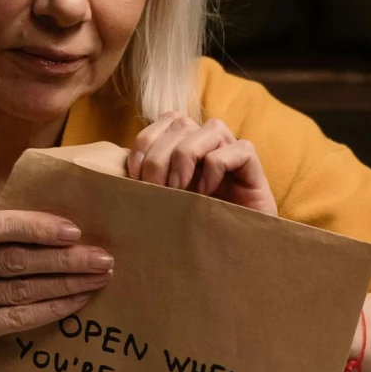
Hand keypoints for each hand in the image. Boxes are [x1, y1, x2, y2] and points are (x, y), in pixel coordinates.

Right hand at [0, 210, 111, 371]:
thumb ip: (0, 240)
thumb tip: (68, 228)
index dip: (37, 227)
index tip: (76, 231)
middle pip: (14, 258)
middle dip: (64, 258)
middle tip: (103, 259)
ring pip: (20, 288)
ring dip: (66, 284)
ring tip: (98, 280)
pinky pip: (16, 317)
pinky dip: (51, 309)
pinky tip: (77, 303)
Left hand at [127, 113, 278, 215]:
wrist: (235, 251)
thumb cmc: (193, 227)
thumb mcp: (163, 201)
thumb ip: (148, 183)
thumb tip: (116, 177)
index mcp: (187, 143)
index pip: (164, 120)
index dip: (144, 143)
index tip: (134, 177)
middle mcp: (210, 141)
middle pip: (181, 124)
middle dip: (160, 158)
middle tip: (155, 192)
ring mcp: (233, 150)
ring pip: (209, 129)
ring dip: (186, 159)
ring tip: (179, 192)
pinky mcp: (254, 166)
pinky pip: (235, 150)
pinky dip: (216, 170)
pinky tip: (206, 196)